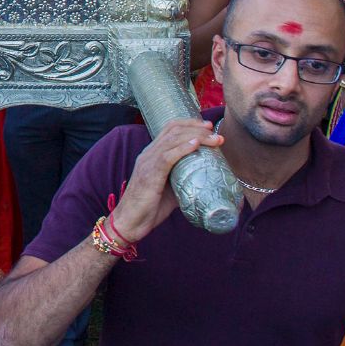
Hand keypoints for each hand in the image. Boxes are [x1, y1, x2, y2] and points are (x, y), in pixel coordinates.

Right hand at [107, 118, 223, 243]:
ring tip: (213, 139)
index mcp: (151, 154)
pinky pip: (167, 156)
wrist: (129, 222)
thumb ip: (183, 180)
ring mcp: (148, 162)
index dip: (189, 124)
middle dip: (197, 128)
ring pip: (172, 140)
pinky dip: (183, 149)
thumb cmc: (148, 208)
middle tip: (215, 131)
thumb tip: (204, 180)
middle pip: (173, 130)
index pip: (170, 129)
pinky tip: (195, 145)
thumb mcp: (170, 190)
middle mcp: (148, 154)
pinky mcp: (149, 174)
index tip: (208, 127)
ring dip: (196, 137)